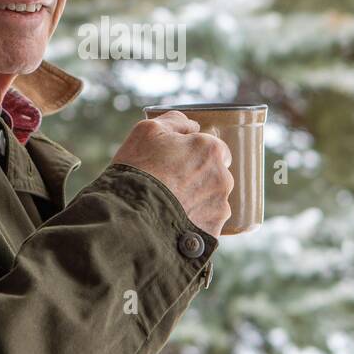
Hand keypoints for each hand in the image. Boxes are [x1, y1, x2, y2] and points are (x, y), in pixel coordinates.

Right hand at [110, 110, 233, 236]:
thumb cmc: (138, 169)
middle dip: (196, 178)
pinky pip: (207, 223)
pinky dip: (193, 222)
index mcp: (211, 150)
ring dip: (196, 201)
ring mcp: (220, 207)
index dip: (193, 154)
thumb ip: (176, 122)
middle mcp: (223, 178)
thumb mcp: (148, 130)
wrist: (130, 218)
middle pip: (213, 175)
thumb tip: (192, 126)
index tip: (175, 163)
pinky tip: (173, 222)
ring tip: (168, 207)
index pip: (213, 148)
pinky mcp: (213, 231)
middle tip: (169, 185)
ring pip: (211, 200)